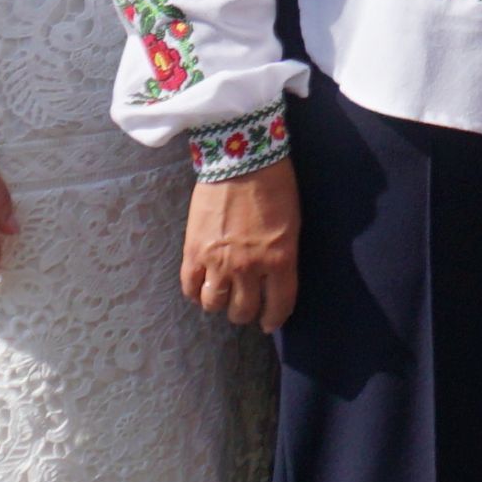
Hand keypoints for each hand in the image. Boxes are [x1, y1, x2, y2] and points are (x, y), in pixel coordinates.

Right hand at [181, 160, 297, 330]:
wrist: (241, 160)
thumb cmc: (274, 186)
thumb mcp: (291, 225)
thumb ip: (282, 256)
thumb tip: (274, 278)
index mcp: (279, 260)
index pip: (278, 305)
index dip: (273, 318)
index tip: (268, 322)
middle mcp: (249, 268)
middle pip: (243, 310)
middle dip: (246, 312)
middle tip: (245, 306)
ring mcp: (218, 262)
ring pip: (215, 304)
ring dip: (220, 304)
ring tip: (222, 296)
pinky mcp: (193, 252)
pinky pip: (190, 287)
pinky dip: (195, 292)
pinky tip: (201, 288)